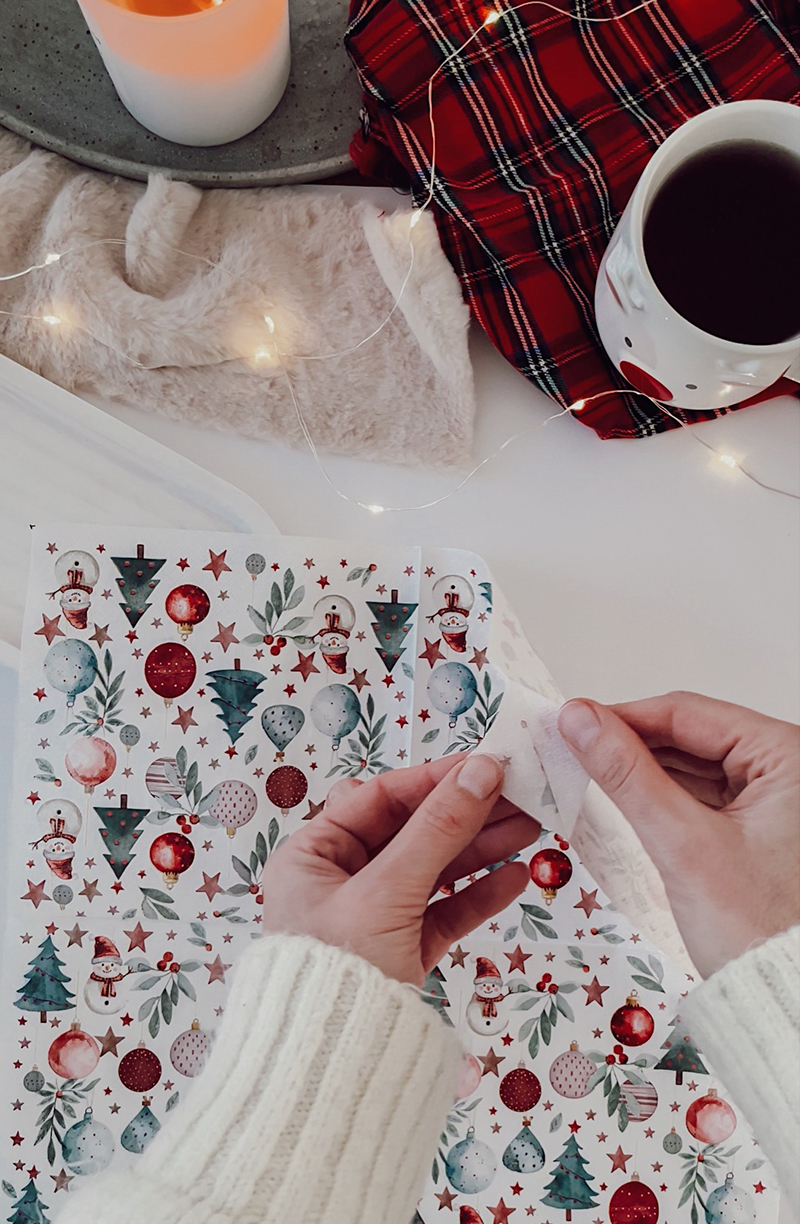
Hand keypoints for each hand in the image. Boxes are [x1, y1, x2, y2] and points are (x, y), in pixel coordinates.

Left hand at [261, 754, 538, 984]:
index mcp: (312, 856)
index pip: (378, 799)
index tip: (482, 765)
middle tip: (520, 794)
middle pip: (413, 832)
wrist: (330, 1074)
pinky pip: (444, 912)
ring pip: (434, 870)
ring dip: (482, 848)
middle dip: (467, 813)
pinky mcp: (400, 952)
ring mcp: (372, 917)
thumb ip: (437, 830)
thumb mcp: (386, 891)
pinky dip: (478, 894)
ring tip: (531, 827)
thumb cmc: (334, 974)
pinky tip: (515, 877)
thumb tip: (480, 773)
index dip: (433, 779)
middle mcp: (339, 881)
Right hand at [557, 692, 799, 977]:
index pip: (689, 713)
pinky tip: (624, 793)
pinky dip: (661, 792)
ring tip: (587, 766)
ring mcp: (777, 797)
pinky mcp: (760, 824)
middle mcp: (788, 768)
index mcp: (789, 756)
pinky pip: (702, 792)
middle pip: (691, 735)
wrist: (782, 999)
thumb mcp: (682, 843)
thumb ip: (626, 774)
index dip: (624, 715)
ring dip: (642, 766)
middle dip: (630, 741)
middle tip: (571, 744)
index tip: (573, 721)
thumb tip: (580, 722)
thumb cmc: (757, 931)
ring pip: (693, 763)